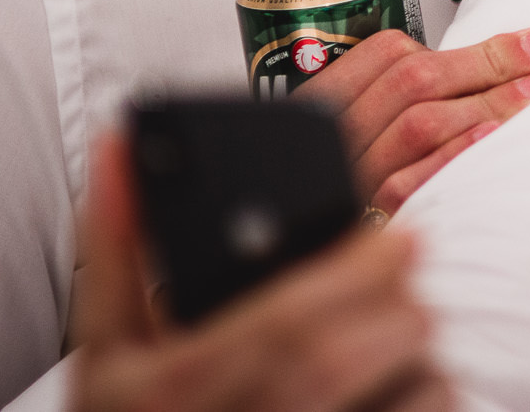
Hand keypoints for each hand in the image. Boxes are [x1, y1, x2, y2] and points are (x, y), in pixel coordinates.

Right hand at [68, 132, 448, 411]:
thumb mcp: (104, 347)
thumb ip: (120, 245)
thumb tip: (124, 143)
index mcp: (177, 388)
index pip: (288, 324)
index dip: (357, 272)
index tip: (400, 239)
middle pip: (354, 355)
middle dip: (396, 304)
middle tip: (401, 277)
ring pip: (406, 392)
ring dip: (418, 354)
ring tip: (391, 336)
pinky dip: (424, 395)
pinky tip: (393, 385)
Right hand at [295, 25, 529, 215]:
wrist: (310, 259)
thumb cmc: (354, 178)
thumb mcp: (357, 128)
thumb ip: (402, 97)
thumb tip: (492, 64)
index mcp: (328, 102)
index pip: (390, 53)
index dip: (465, 44)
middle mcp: (338, 135)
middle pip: (413, 82)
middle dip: (488, 66)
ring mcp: (352, 175)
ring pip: (419, 123)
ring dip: (486, 103)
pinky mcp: (369, 216)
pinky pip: (410, 181)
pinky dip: (455, 153)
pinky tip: (493, 137)